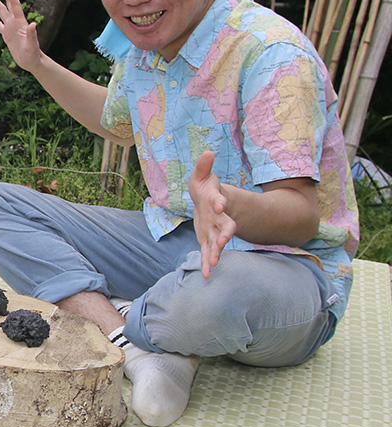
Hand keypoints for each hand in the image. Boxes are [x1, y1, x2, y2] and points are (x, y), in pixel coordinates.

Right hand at [0, 0, 43, 72]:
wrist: (32, 62)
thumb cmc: (33, 55)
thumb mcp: (32, 46)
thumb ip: (32, 35)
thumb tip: (33, 24)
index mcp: (20, 22)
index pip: (14, 5)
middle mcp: (15, 22)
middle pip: (8, 2)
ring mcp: (10, 27)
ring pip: (1, 10)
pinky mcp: (6, 35)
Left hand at [188, 150, 234, 278]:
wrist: (209, 203)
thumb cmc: (204, 188)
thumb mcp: (201, 176)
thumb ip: (203, 166)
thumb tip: (208, 152)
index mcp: (215, 201)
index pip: (218, 201)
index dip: (219, 202)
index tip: (219, 205)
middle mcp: (218, 217)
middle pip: (225, 225)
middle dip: (224, 232)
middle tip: (223, 240)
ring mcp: (215, 230)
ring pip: (217, 242)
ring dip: (216, 251)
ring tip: (214, 262)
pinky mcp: (209, 240)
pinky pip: (209, 253)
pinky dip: (208, 262)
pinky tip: (206, 274)